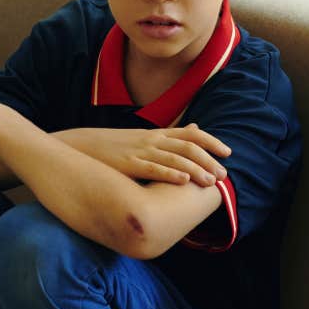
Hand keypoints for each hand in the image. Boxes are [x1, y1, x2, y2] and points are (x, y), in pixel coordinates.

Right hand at [62, 124, 230, 186]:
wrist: (81, 146)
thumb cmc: (114, 146)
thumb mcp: (144, 137)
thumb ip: (170, 136)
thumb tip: (195, 126)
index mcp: (157, 134)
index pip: (191, 134)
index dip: (211, 142)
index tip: (227, 153)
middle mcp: (153, 140)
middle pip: (188, 147)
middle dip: (208, 160)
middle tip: (223, 174)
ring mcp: (141, 151)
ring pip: (175, 158)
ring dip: (196, 169)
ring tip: (210, 181)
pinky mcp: (129, 164)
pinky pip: (153, 168)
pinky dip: (170, 173)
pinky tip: (183, 181)